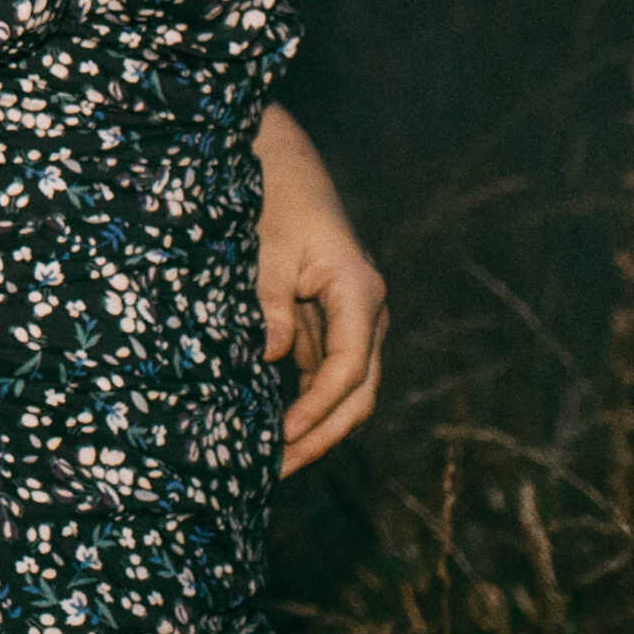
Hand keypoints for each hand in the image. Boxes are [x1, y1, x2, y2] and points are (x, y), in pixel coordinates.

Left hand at [256, 100, 388, 473]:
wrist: (284, 164)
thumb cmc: (275, 199)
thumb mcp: (265, 248)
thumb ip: (270, 304)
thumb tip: (269, 357)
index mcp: (359, 291)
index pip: (349, 367)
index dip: (318, 408)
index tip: (284, 435)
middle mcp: (367, 311)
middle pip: (359, 391)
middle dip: (322, 435)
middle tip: (278, 469)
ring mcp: (353, 319)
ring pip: (348, 390)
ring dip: (316, 426)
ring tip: (274, 462)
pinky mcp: (332, 323)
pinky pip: (327, 375)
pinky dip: (306, 403)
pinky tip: (273, 429)